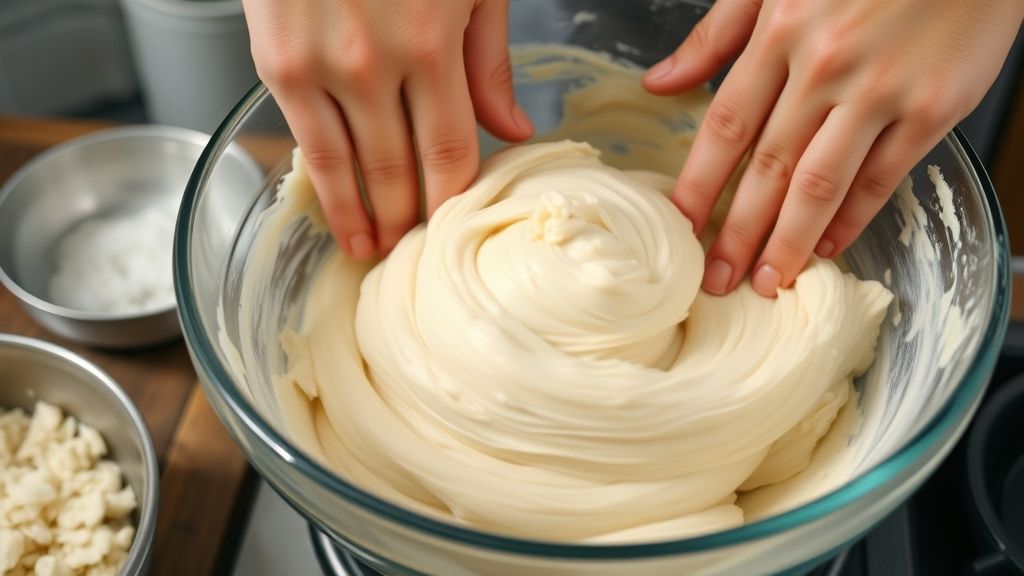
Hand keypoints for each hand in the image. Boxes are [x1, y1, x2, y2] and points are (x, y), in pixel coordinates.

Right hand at [243, 0, 533, 258]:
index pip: (450, 153)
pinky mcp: (275, 61)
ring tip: (372, 251)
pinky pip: (306, 141)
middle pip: (399, 171)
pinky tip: (337, 215)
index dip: (452, 201)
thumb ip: (489, 57)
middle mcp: (373, 64)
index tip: (454, 228)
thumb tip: (512, 130)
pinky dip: (325, 188)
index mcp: (431, 40)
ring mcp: (318, 65)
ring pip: (348, 168)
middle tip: (417, 254)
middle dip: (410, 219)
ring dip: (363, 218)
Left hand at [644, 0, 1022, 296]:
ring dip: (789, 241)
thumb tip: (658, 82)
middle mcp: (826, 66)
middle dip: (737, 232)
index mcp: (780, 32)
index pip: (725, 127)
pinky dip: (853, 218)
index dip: (698, 185)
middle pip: (768, 168)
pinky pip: (883, 177)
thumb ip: (716, 33)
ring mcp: (882, 90)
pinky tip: (827, 246)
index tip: (680, 228)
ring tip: (767, 280)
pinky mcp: (933, 107)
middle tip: (716, 280)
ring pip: (821, 183)